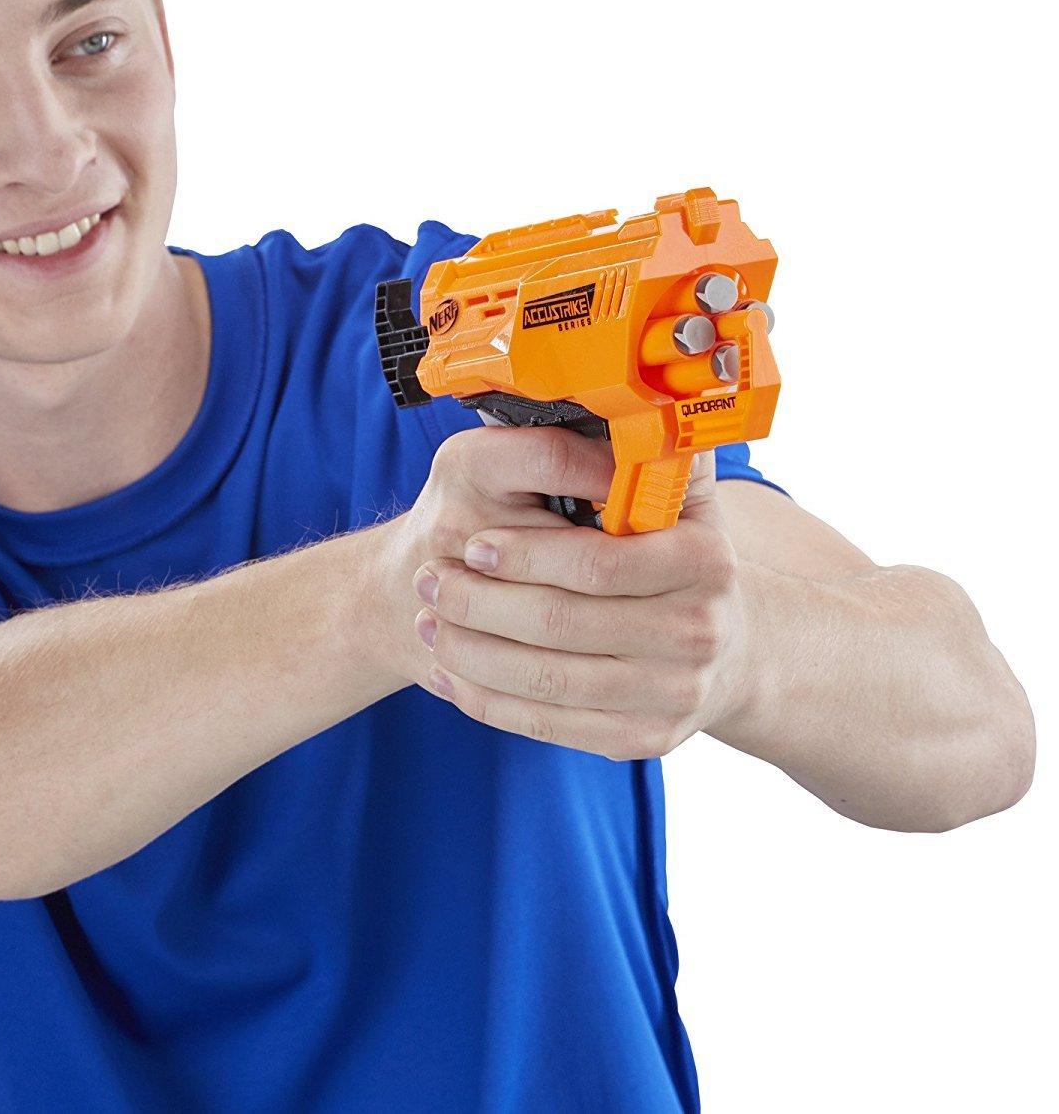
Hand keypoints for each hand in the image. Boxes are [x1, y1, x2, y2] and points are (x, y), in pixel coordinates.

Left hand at [394, 431, 751, 758]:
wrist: (718, 642)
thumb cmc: (665, 550)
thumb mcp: (669, 489)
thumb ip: (638, 452)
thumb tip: (613, 408)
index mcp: (702, 559)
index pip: (597, 563)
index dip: (526, 556)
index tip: (473, 543)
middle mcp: (698, 631)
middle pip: (561, 625)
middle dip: (478, 604)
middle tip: (429, 582)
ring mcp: (676, 693)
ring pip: (546, 680)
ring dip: (471, 652)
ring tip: (428, 624)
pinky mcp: (646, 739)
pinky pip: (550, 726)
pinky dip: (489, 701)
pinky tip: (452, 673)